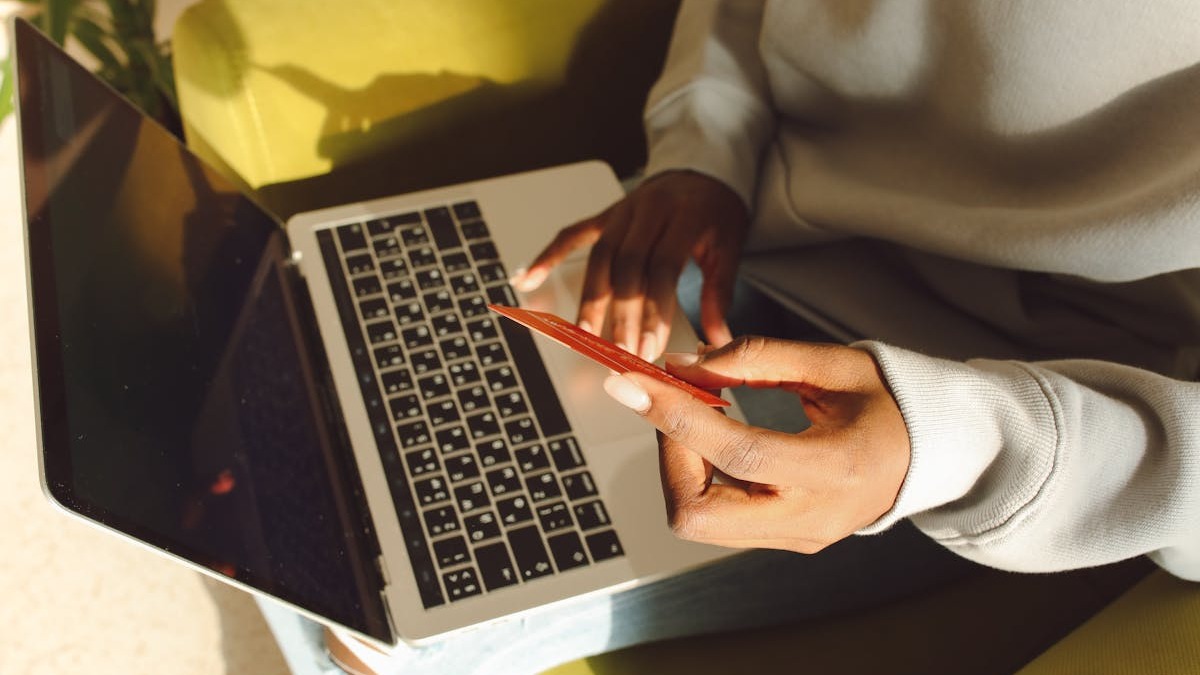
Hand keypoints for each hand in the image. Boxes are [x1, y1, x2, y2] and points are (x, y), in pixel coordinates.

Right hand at [510, 170, 748, 360]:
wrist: (702, 172)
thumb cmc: (715, 212)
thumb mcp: (729, 247)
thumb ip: (719, 293)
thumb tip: (719, 339)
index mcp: (684, 215)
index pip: (663, 268)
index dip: (654, 310)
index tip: (650, 346)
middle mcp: (649, 209)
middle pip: (627, 266)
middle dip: (621, 313)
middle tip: (620, 350)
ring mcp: (622, 210)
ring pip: (599, 256)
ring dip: (590, 298)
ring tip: (585, 335)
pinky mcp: (605, 215)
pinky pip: (573, 235)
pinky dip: (549, 256)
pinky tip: (529, 277)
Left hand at [601, 336, 909, 552]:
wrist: (935, 454)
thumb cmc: (887, 400)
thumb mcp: (832, 363)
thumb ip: (756, 360)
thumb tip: (681, 364)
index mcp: (835, 469)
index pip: (735, 453)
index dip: (674, 416)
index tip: (630, 382)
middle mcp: (812, 518)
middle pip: (697, 514)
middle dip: (667, 454)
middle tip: (673, 402)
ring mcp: (798, 537)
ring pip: (699, 520)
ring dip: (678, 464)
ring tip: (695, 415)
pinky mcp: (787, 540)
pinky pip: (719, 517)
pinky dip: (699, 475)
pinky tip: (714, 438)